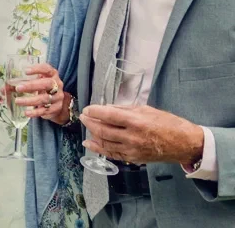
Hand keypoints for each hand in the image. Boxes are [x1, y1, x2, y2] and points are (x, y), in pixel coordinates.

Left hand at [13, 63, 69, 124]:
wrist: (56, 103)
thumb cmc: (42, 89)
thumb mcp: (34, 83)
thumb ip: (19, 84)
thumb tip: (3, 89)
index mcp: (51, 74)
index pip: (47, 69)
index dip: (37, 69)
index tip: (25, 71)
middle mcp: (57, 85)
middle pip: (47, 84)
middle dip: (32, 86)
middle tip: (18, 88)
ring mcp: (57, 97)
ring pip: (45, 99)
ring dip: (30, 100)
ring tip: (18, 101)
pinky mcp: (55, 108)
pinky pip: (45, 110)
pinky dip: (35, 112)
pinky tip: (26, 112)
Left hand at [80, 104, 204, 165]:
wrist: (185, 143)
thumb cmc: (168, 123)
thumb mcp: (146, 109)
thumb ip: (124, 109)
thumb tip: (106, 108)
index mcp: (135, 121)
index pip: (107, 116)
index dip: (93, 112)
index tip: (87, 109)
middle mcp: (132, 137)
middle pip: (103, 130)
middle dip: (89, 122)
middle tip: (83, 116)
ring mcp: (132, 150)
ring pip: (105, 143)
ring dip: (92, 134)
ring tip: (86, 127)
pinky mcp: (134, 159)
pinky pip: (112, 154)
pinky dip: (99, 149)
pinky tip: (90, 144)